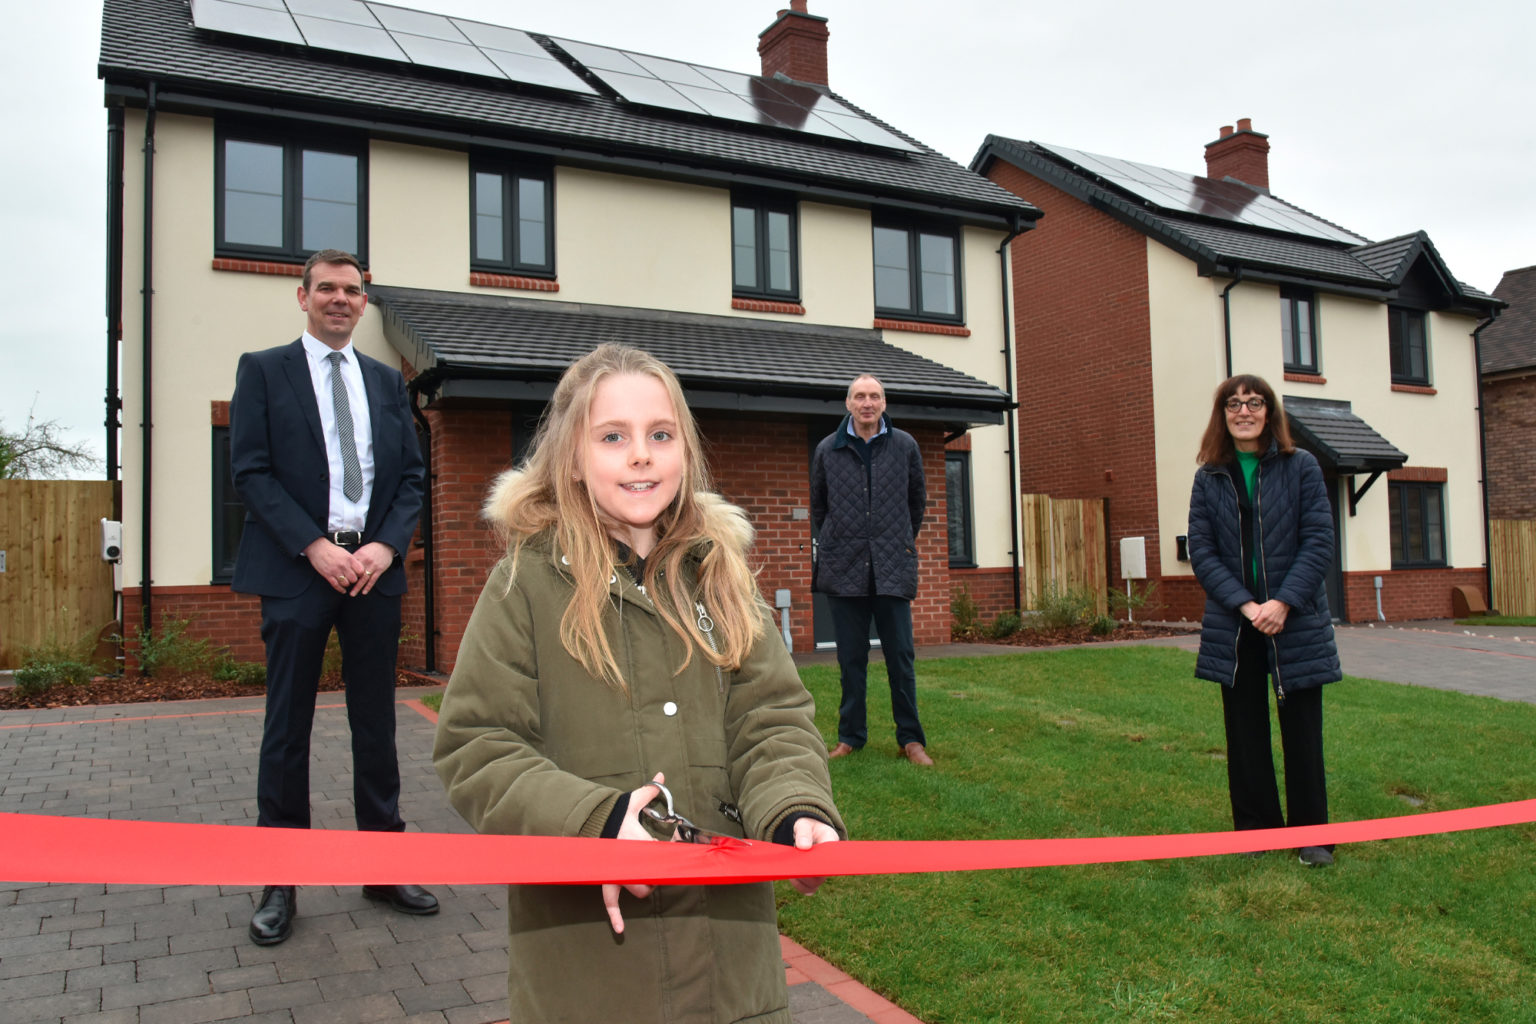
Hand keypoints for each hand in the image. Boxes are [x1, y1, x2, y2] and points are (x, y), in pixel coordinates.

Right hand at [304, 538, 364, 593]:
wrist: (318, 548)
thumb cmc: (332, 550)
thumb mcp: (345, 553)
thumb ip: (352, 560)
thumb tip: (359, 568)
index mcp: (349, 559)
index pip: (360, 571)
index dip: (360, 574)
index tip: (358, 574)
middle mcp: (343, 566)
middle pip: (354, 579)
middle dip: (354, 580)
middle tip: (352, 579)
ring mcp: (335, 571)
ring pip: (346, 584)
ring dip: (347, 584)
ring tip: (346, 582)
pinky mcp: (328, 575)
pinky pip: (336, 585)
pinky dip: (340, 589)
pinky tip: (343, 590)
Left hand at [348, 542, 394, 595]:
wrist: (385, 546)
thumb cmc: (372, 548)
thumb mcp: (362, 550)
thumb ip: (355, 558)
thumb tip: (347, 565)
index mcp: (360, 555)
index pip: (351, 566)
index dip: (345, 573)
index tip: (340, 579)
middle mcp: (366, 561)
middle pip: (356, 574)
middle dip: (350, 582)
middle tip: (344, 588)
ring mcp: (373, 566)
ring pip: (364, 579)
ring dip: (358, 587)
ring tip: (352, 594)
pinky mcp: (379, 570)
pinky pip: (373, 580)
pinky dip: (368, 587)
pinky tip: (364, 592)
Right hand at [602, 773, 666, 934]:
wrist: (587, 823)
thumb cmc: (611, 814)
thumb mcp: (630, 801)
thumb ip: (649, 791)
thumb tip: (662, 775)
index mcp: (638, 842)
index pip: (664, 855)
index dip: (674, 853)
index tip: (679, 845)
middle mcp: (630, 861)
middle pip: (655, 878)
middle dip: (660, 874)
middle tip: (661, 865)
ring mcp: (618, 874)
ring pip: (640, 890)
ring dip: (646, 887)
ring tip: (648, 877)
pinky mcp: (607, 882)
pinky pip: (610, 903)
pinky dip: (615, 917)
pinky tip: (621, 930)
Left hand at [788, 817, 839, 895]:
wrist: (806, 831)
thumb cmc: (806, 826)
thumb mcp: (804, 824)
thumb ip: (803, 832)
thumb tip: (803, 846)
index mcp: (831, 842)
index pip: (831, 856)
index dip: (819, 863)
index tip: (806, 862)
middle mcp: (829, 859)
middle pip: (823, 874)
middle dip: (808, 874)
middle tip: (795, 868)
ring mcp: (822, 870)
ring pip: (815, 883)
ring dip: (803, 881)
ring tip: (791, 872)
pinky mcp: (814, 877)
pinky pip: (809, 888)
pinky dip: (800, 886)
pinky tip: (792, 878)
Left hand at [1248, 599, 1289, 634]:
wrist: (1282, 603)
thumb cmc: (1271, 604)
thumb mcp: (1262, 606)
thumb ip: (1257, 614)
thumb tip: (1252, 619)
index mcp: (1264, 615)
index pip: (1256, 625)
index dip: (1254, 624)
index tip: (1255, 623)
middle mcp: (1270, 620)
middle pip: (1261, 629)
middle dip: (1259, 628)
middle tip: (1259, 625)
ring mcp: (1275, 622)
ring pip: (1267, 632)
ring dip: (1265, 631)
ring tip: (1264, 628)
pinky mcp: (1280, 624)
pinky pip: (1275, 632)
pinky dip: (1271, 632)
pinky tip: (1270, 629)